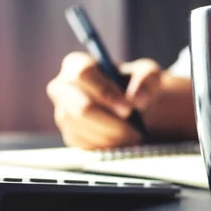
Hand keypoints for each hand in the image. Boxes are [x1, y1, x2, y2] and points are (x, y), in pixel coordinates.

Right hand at [47, 52, 162, 148]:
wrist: (133, 106)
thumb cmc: (135, 84)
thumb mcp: (148, 74)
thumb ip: (147, 80)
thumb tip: (137, 99)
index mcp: (76, 64)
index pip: (83, 74)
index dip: (105, 92)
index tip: (128, 109)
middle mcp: (62, 87)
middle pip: (81, 109)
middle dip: (111, 123)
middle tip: (134, 130)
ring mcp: (63, 113)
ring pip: (85, 130)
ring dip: (112, 136)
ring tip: (133, 136)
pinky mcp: (70, 134)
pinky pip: (85, 145)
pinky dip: (108, 146)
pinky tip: (123, 140)